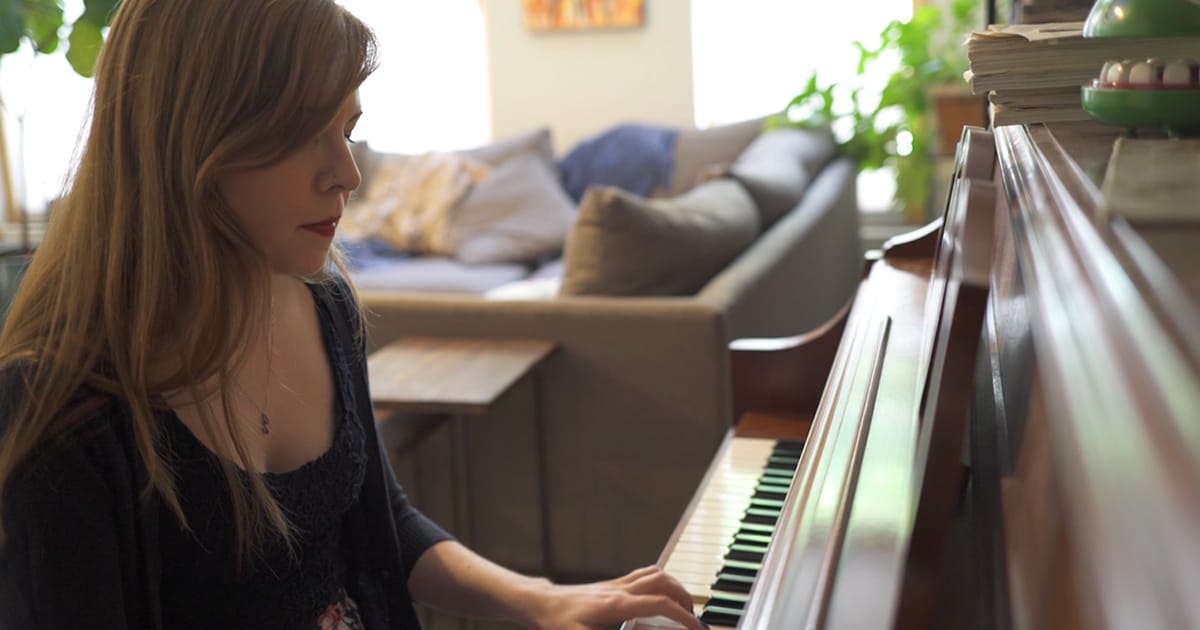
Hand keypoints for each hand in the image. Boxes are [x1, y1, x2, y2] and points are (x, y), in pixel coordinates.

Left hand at [521, 565, 705, 629]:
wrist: (541, 603)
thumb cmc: (557, 622)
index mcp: (617, 604)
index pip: (660, 604)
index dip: (683, 616)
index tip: (697, 628)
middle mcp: (620, 589)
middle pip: (663, 582)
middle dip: (685, 598)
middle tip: (694, 618)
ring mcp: (616, 584)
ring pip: (655, 574)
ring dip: (675, 587)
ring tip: (683, 607)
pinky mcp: (612, 585)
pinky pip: (643, 575)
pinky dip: (660, 583)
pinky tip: (660, 597)